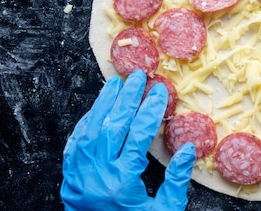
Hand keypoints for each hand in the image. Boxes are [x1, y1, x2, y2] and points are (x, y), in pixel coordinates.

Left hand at [61, 70, 195, 210]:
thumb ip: (176, 180)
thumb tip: (189, 149)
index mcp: (122, 183)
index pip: (138, 136)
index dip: (150, 110)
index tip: (159, 91)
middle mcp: (97, 175)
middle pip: (113, 126)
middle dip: (127, 98)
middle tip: (138, 77)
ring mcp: (80, 176)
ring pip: (90, 130)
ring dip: (104, 104)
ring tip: (116, 83)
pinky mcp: (70, 180)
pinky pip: (74, 145)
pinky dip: (85, 124)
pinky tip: (96, 110)